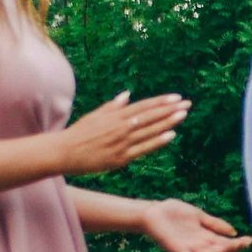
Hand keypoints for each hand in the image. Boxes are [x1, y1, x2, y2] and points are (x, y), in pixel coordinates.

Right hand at [55, 92, 189, 174]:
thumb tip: (127, 94)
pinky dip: (158, 141)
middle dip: (170, 109)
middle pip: (150, 116)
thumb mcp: (95, 116)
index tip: (176, 97)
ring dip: (168, 122)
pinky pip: (143, 148)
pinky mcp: (122, 157)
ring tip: (183, 115)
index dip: (161, 102)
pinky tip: (171, 135)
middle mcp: (121, 127)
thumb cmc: (79, 133)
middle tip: (187, 103)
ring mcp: (122, 142)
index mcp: (115, 116)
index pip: (143, 106)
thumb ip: (113, 106)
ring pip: (150, 130)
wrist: (64, 152)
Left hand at [140, 199, 250, 251]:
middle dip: (233, 249)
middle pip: (221, 251)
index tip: (249, 239)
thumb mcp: (198, 216)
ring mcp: (190, 250)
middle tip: (243, 243)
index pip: (226, 244)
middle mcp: (200, 246)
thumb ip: (215, 224)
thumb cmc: (172, 212)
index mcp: (206, 237)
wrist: (151, 212)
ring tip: (232, 248)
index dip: (238, 243)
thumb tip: (234, 232)